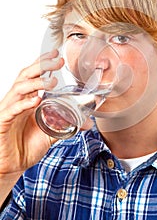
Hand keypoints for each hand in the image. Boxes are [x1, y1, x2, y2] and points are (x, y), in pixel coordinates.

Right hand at [0, 49, 63, 177]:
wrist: (11, 165)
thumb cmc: (26, 145)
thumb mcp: (50, 133)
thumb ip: (66, 125)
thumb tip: (86, 122)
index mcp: (27, 100)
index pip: (33, 75)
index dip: (43, 63)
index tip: (57, 54)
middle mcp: (17, 101)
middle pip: (25, 76)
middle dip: (41, 65)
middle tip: (57, 61)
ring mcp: (9, 111)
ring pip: (19, 89)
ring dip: (36, 82)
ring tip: (52, 81)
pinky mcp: (3, 123)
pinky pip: (11, 110)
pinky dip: (23, 104)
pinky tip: (35, 100)